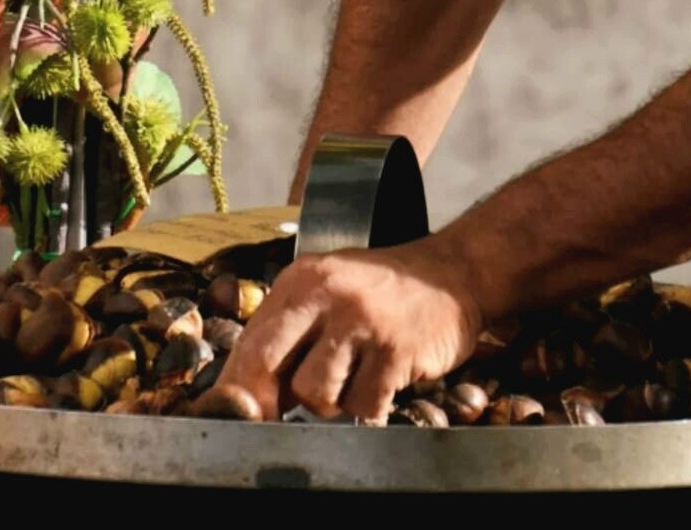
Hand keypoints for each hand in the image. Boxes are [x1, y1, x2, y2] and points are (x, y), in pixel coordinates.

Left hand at [215, 235, 480, 422]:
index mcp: (301, 280)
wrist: (453, 272)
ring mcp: (361, 323)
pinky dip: (369, 409)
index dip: (239, 388)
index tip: (237, 416)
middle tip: (280, 420)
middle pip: (269, 366)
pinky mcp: (395, 351)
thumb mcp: (330, 289)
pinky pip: (363, 407)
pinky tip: (380, 387)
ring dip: (331, 404)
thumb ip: (292, 329)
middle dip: (269, 403)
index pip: (252, 342)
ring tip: (352, 383)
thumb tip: (249, 390)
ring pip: (316, 394)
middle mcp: (326, 295)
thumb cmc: (384, 289)